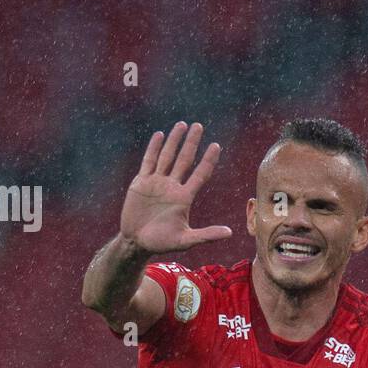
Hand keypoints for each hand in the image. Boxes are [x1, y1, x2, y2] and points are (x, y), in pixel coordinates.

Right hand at [121, 122, 232, 253]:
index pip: (200, 174)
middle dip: (192, 143)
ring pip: (167, 156)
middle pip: (185, 160)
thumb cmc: (162, 242)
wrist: (137, 242)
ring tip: (182, 125)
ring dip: (174, 141)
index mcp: (184, 197)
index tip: (216, 145)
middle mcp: (173, 187)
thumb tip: (230, 233)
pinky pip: (149, 162)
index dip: (208, 160)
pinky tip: (160, 135)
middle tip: (199, 126)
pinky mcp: (141, 183)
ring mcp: (157, 183)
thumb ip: (206, 235)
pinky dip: (153, 148)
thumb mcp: (186, 240)